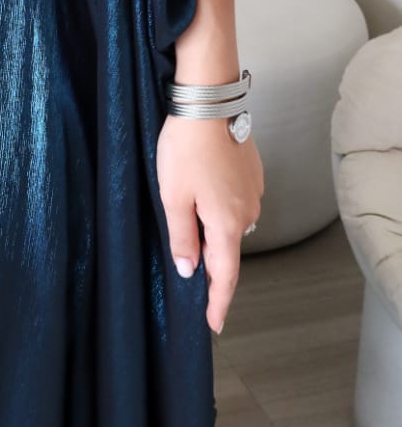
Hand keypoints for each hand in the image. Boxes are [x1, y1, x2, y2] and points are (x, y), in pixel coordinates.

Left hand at [155, 112, 263, 334]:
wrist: (208, 102)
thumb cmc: (187, 148)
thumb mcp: (173, 196)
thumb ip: (182, 237)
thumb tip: (189, 270)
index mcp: (227, 223)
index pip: (225, 276)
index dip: (217, 302)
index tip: (213, 324)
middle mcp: (248, 211)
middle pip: (227, 249)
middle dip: (210, 263)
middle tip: (189, 274)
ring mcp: (253, 190)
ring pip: (231, 223)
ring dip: (213, 231)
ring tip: (190, 227)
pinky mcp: (252, 172)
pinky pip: (235, 201)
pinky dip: (219, 208)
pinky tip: (202, 195)